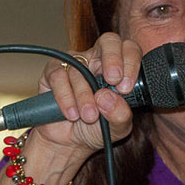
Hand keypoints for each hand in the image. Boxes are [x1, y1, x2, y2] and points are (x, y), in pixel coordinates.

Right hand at [34, 32, 141, 152]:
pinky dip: (66, 97)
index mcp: (120, 70)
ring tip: (89, 117)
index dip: (130, 63)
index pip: (130, 51)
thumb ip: (121, 115)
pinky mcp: (53, 72)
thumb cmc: (97, 129)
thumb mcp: (117, 128)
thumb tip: (107, 97)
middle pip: (109, 41)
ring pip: (81, 68)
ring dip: (85, 96)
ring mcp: (76, 63)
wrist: (70, 143)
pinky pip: (59, 76)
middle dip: (113, 59)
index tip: (126, 87)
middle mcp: (99, 61)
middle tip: (114, 80)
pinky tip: (72, 114)